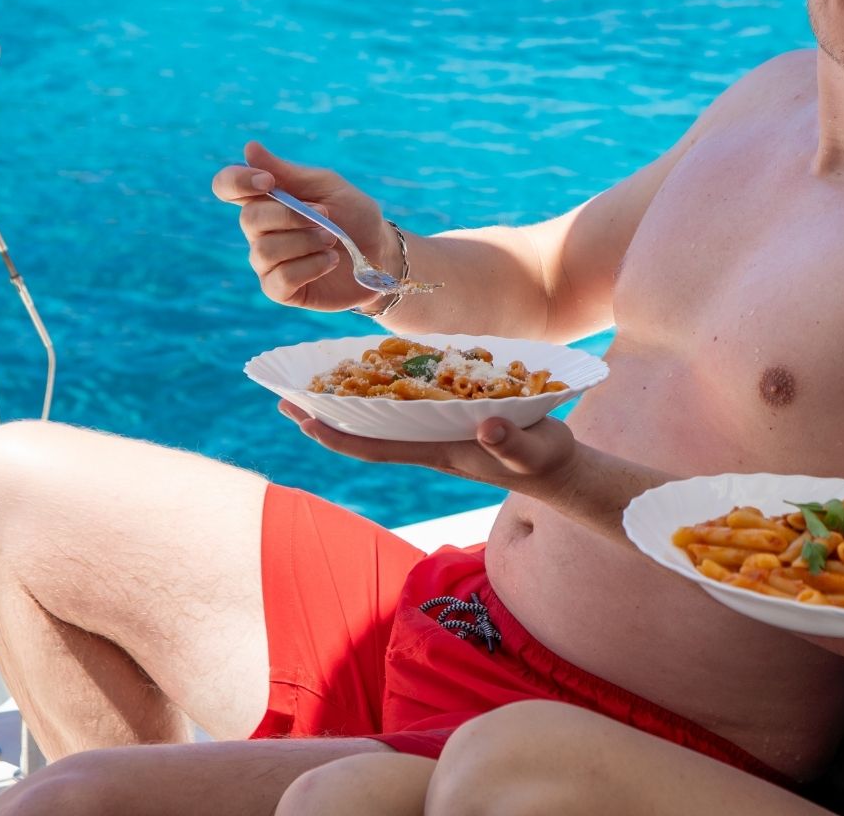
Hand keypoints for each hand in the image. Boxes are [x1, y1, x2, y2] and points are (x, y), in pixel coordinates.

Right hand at [211, 141, 393, 310]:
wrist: (381, 254)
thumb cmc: (354, 216)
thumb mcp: (328, 187)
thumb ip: (288, 172)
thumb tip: (249, 148)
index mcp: (267, 198)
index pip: (227, 185)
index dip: (237, 181)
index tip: (268, 181)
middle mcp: (260, 230)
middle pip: (249, 218)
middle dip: (292, 216)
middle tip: (326, 217)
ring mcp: (267, 262)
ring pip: (265, 250)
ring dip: (305, 241)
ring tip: (333, 240)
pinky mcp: (280, 289)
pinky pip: (280, 278)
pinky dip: (310, 266)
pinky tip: (330, 261)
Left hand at [278, 401, 579, 498]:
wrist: (558, 470)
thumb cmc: (546, 462)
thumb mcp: (535, 451)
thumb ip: (512, 442)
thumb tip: (486, 428)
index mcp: (439, 452)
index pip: (376, 446)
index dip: (338, 435)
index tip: (302, 421)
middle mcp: (429, 444)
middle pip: (366, 432)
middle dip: (325, 417)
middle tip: (285, 396)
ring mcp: (438, 434)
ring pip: (381, 419)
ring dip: (347, 403)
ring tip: (315, 382)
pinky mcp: (451, 422)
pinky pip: (404, 407)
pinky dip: (381, 393)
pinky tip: (373, 374)